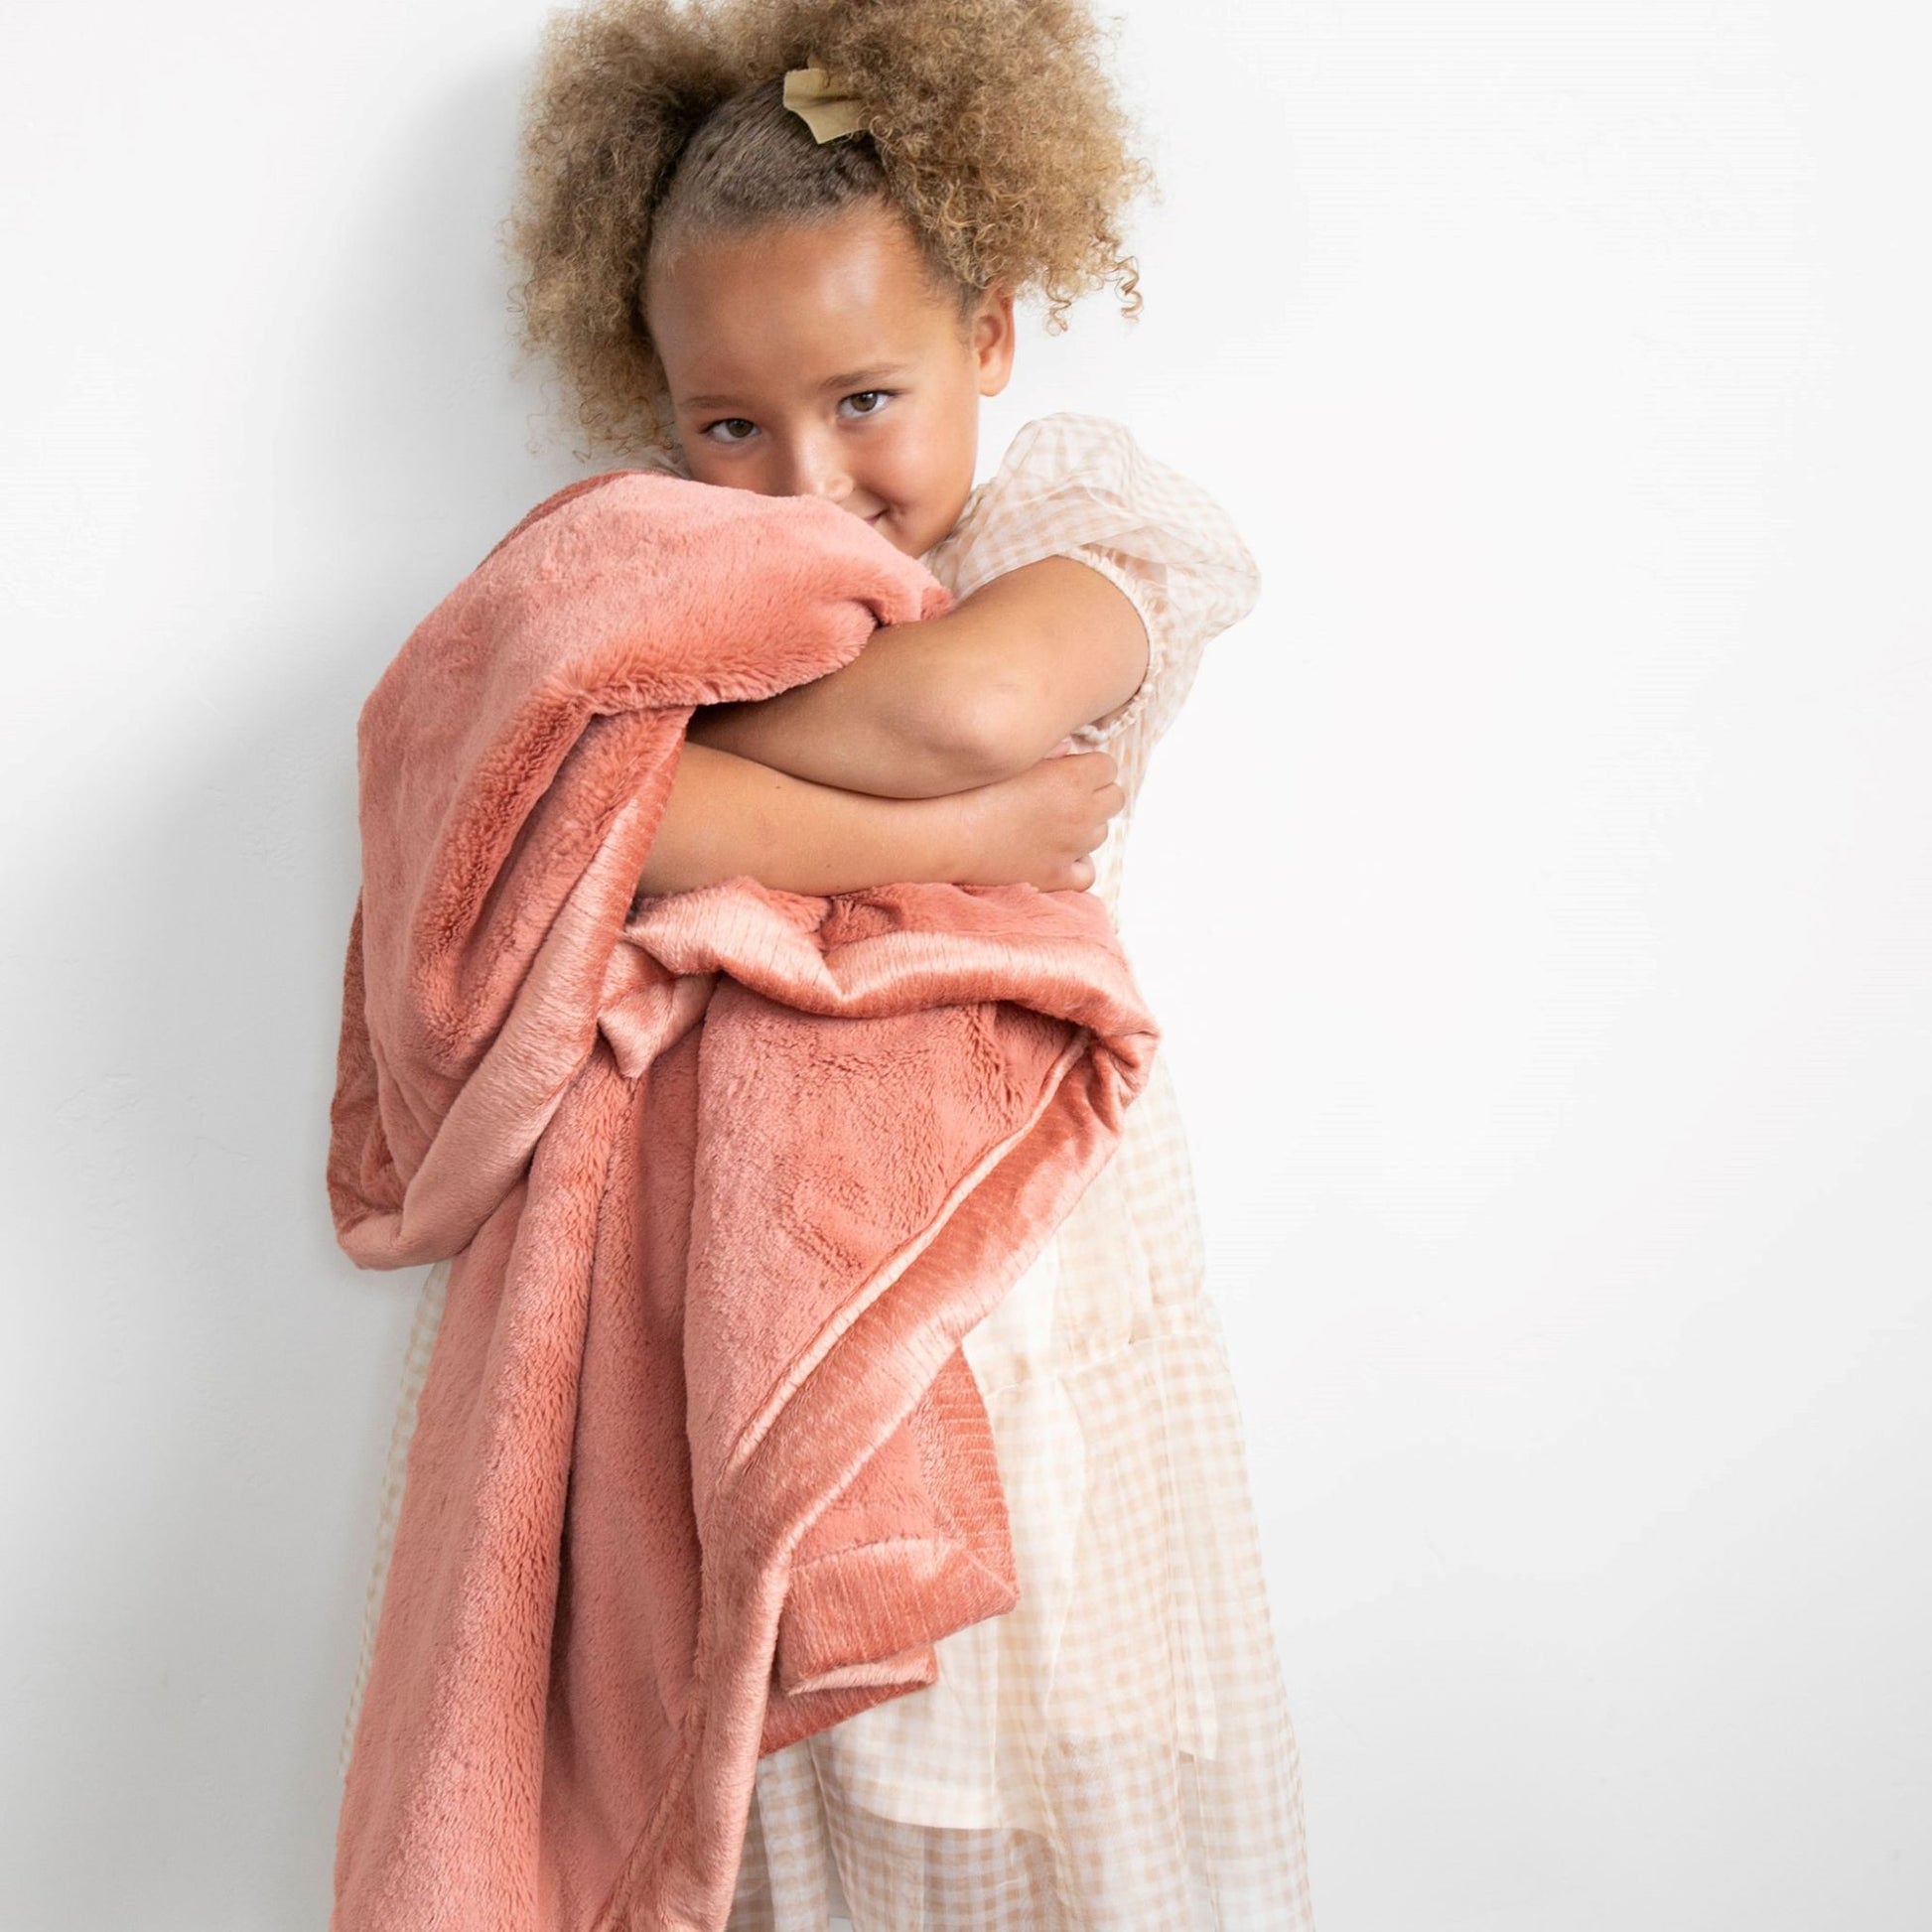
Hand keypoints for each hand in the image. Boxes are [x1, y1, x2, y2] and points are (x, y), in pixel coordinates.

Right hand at [950, 748, 1123, 892]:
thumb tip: (1070, 749)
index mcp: (1074, 778)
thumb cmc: (971, 786)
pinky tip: (1058, 854)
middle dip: (1096, 793)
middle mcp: (1081, 813)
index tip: (1069, 768)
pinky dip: (1079, 864)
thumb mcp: (1013, 756)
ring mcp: (1071, 848)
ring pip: (1101, 834)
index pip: (1109, 766)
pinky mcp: (1054, 876)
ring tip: (1053, 822)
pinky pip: (1087, 873)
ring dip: (1085, 826)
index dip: (1089, 765)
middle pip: (1114, 798)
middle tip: (1064, 794)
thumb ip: (1050, 750)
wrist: (945, 831)